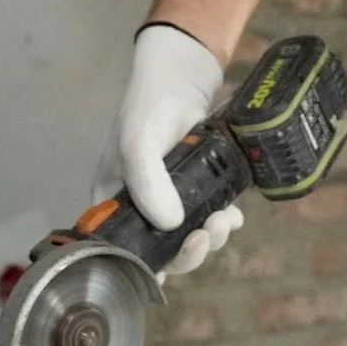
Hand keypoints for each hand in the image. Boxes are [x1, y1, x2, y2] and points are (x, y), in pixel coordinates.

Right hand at [92, 23, 244, 276]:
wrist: (182, 79)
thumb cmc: (148, 109)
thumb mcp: (138, 143)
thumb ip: (147, 182)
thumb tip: (172, 224)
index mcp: (114, 204)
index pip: (124, 251)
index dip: (148, 266)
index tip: (172, 262)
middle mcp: (141, 209)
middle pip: (164, 253)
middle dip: (189, 252)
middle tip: (208, 232)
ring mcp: (171, 201)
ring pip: (191, 239)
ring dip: (210, 237)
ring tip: (225, 219)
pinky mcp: (198, 191)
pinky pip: (211, 218)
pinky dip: (224, 221)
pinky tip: (232, 214)